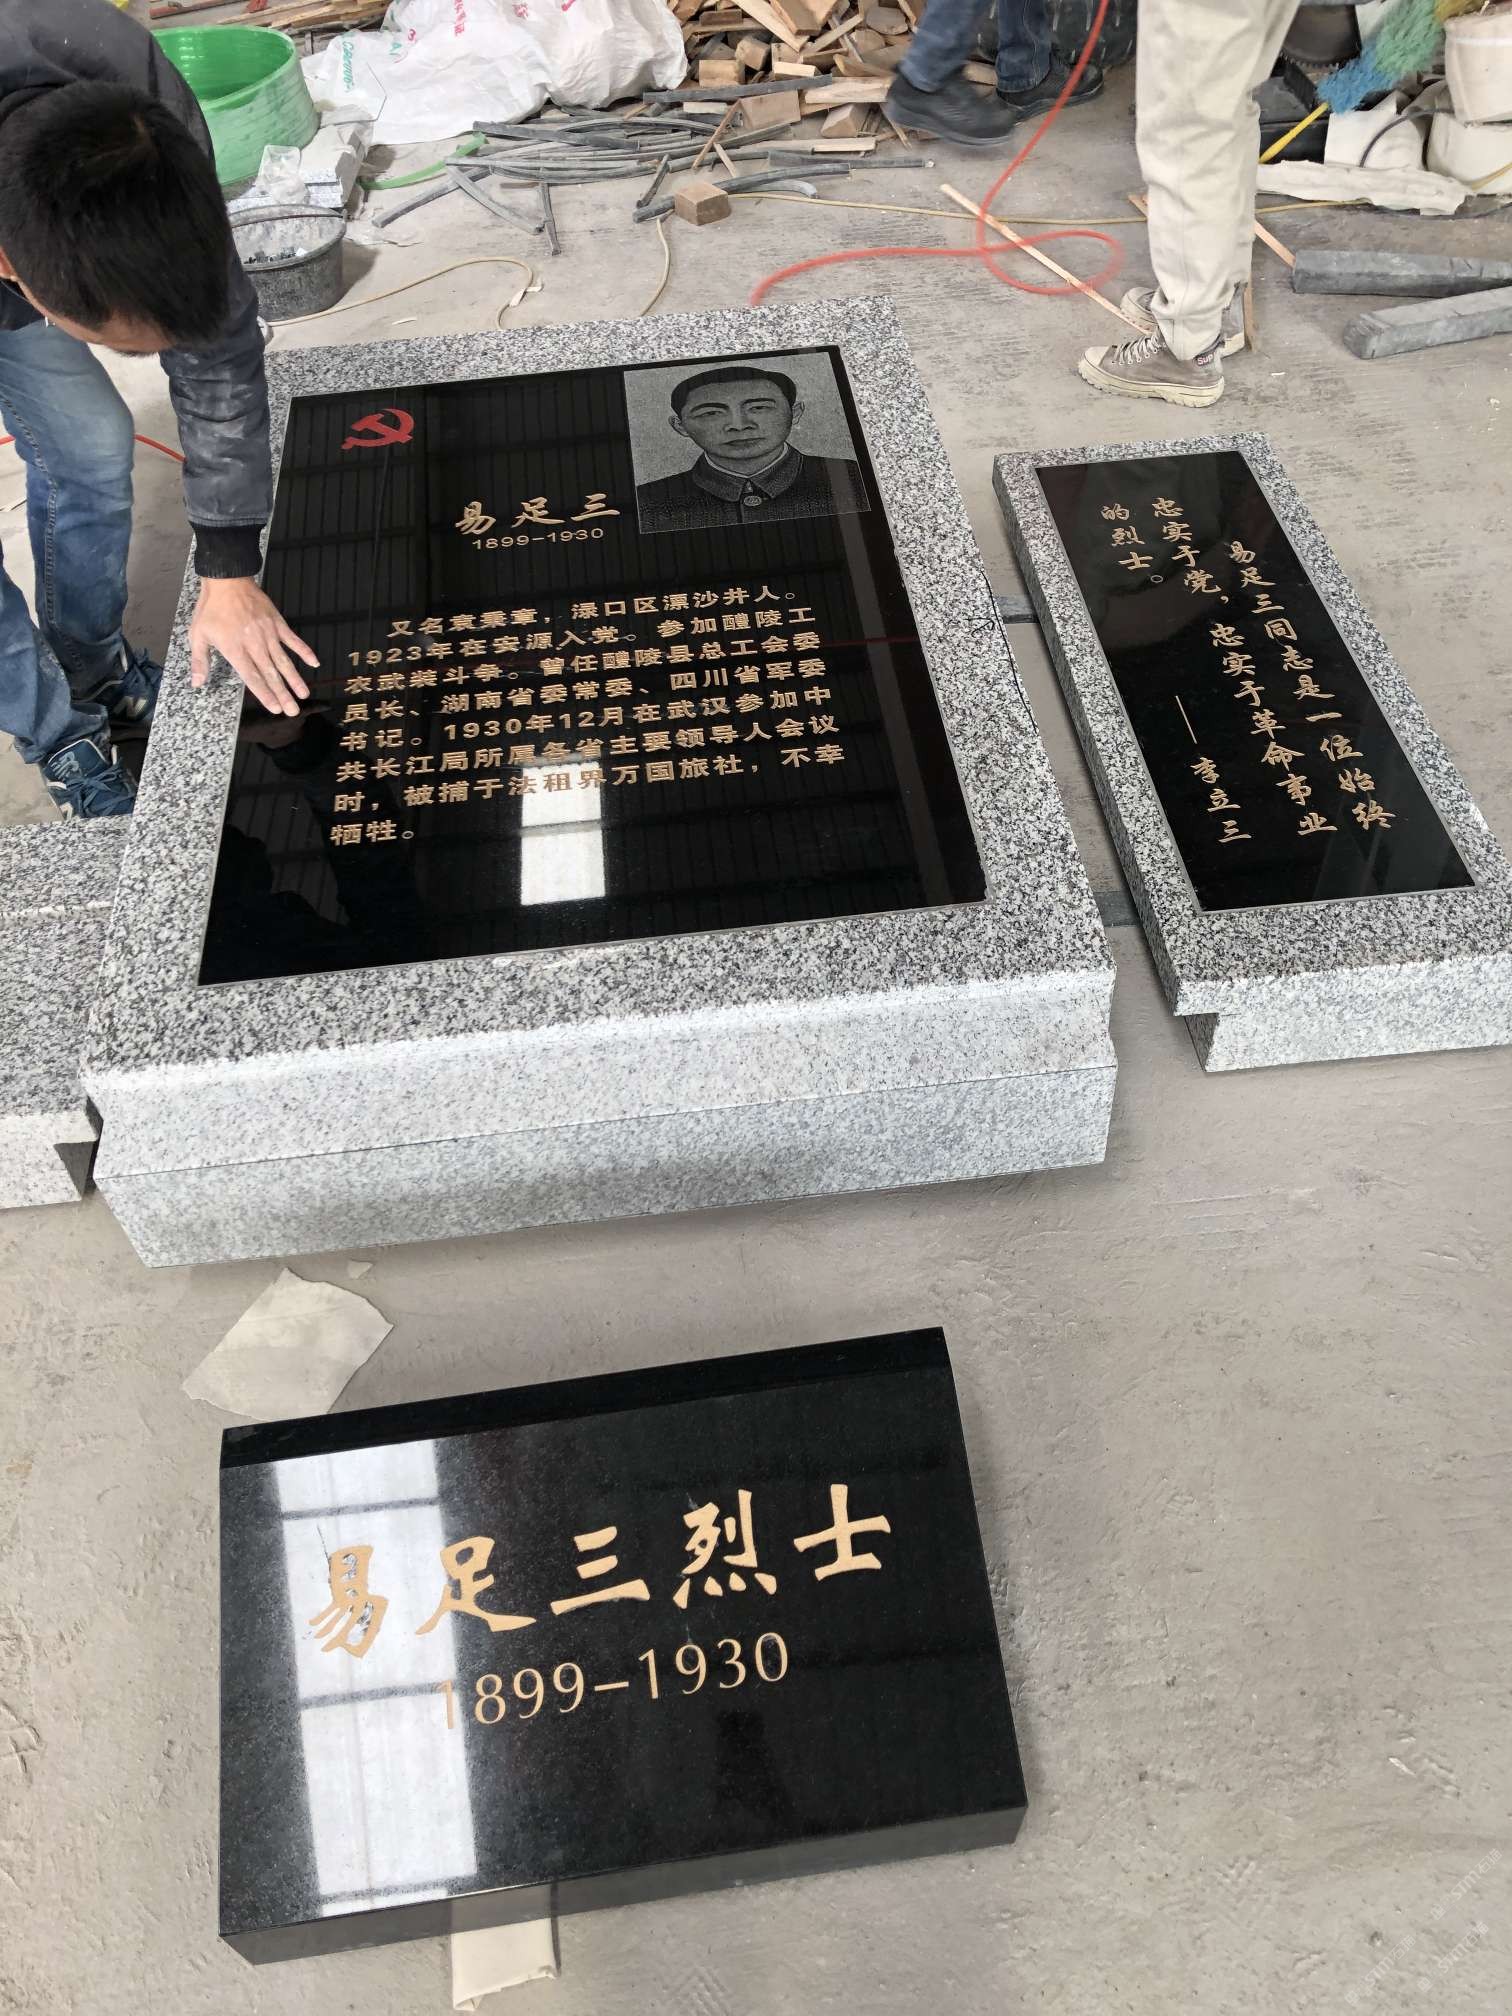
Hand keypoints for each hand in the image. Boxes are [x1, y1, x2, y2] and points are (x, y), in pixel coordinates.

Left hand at [190, 577, 317, 716]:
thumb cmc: (211, 609)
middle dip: (283, 694)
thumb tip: (197, 682)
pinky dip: (304, 651)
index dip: (264, 694)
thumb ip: (200, 661)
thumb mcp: (197, 635)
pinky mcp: (277, 623)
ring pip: (284, 661)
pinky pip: (293, 640)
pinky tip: (314, 663)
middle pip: (271, 674)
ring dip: (295, 679)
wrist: (227, 581)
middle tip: (293, 710)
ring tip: (304, 694)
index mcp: (235, 649)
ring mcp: (268, 634)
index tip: (274, 708)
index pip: (252, 677)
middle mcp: (254, 644)